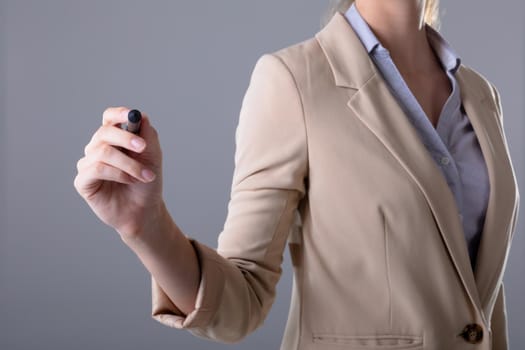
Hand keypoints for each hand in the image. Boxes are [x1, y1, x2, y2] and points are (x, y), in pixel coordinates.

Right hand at [74, 107, 163, 238]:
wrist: (144, 211)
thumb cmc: (147, 184)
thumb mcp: (153, 157)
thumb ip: (148, 136)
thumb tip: (141, 116)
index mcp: (114, 139)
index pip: (109, 118)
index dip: (118, 113)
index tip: (131, 115)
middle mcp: (98, 148)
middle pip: (104, 132)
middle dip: (126, 138)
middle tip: (143, 148)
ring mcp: (88, 164)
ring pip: (103, 152)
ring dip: (129, 164)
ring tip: (145, 176)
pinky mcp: (82, 181)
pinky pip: (96, 169)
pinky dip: (117, 173)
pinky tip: (129, 181)